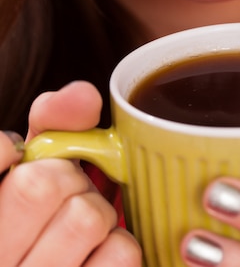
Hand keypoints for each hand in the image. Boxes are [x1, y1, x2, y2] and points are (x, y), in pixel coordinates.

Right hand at [0, 81, 141, 266]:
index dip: (13, 150)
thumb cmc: (39, 215)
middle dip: (67, 177)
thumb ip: (53, 122)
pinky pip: (119, 252)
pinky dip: (118, 242)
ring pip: (85, 218)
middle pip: (41, 186)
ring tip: (80, 222)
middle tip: (62, 192)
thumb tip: (85, 95)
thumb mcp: (34, 164)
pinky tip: (96, 251)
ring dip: (97, 210)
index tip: (18, 160)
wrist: (47, 263)